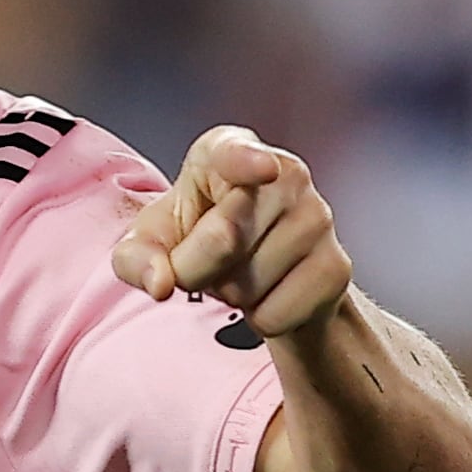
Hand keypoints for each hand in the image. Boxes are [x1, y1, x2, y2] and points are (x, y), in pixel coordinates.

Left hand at [110, 126, 350, 338]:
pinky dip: (259, 318)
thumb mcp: (150, 243)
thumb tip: (159, 283)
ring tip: (238, 273)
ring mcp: (317, 218)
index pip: (235, 153)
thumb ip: (136, 259)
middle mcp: (284, 174)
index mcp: (227, 153)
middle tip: (202, 264)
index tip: (263, 170)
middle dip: (193, 271)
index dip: (246, 161)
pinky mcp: (336, 266)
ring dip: (229, 295)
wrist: (261, 275)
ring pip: (247, 285)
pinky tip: (266, 293)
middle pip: (221, 240)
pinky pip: (276, 314)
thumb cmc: (193, 241)